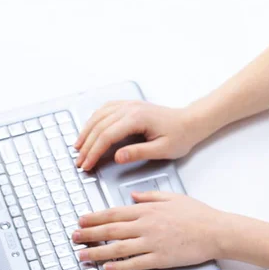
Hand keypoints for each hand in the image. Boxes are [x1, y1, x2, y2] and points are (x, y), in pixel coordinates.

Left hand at [72, 191, 224, 269]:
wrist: (214, 231)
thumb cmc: (197, 214)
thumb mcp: (173, 196)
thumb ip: (150, 195)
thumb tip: (134, 196)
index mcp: (149, 209)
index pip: (115, 212)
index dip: (95, 217)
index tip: (82, 220)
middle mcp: (147, 225)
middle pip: (111, 230)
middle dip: (89, 234)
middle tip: (74, 237)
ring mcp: (152, 243)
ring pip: (118, 248)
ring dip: (98, 252)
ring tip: (83, 255)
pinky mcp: (159, 258)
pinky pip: (134, 264)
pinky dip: (119, 267)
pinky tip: (107, 269)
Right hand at [74, 100, 203, 170]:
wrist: (190, 122)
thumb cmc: (179, 136)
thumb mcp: (162, 150)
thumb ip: (138, 153)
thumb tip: (117, 157)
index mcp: (137, 118)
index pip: (107, 135)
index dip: (94, 151)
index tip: (87, 165)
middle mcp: (131, 108)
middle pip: (100, 126)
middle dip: (87, 145)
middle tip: (80, 162)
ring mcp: (130, 105)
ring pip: (100, 115)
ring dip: (87, 131)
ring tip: (78, 147)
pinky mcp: (130, 105)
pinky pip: (106, 109)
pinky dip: (94, 119)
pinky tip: (90, 128)